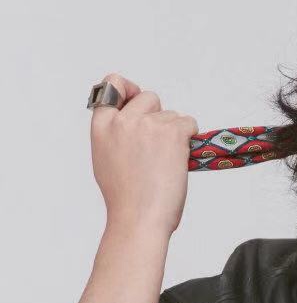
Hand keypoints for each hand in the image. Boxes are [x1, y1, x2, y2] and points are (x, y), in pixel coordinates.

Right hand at [89, 71, 198, 235]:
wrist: (138, 219)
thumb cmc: (125, 198)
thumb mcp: (105, 159)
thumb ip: (115, 134)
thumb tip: (130, 120)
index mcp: (101, 126)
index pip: (113, 83)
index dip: (129, 89)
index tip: (137, 100)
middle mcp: (123, 120)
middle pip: (149, 97)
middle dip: (158, 115)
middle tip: (158, 146)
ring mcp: (147, 124)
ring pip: (171, 114)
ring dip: (175, 133)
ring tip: (165, 163)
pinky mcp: (171, 133)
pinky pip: (188, 123)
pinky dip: (190, 137)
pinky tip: (180, 158)